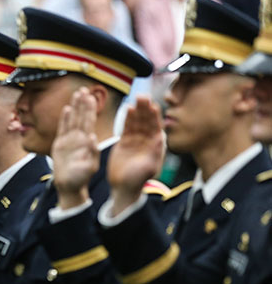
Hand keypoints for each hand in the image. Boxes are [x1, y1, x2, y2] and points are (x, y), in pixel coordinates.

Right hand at [51, 87, 98, 208]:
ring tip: (76, 93)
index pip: (88, 121)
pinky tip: (66, 109)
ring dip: (75, 107)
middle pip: (81, 117)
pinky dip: (64, 118)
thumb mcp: (89, 167)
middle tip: (84, 88)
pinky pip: (62, 129)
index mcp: (87, 142)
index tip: (90, 96)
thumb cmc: (81, 179)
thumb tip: (91, 137)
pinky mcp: (60, 145)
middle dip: (83, 103)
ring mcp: (70, 140)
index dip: (89, 108)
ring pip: (72, 120)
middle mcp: (79, 138)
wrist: (69, 186)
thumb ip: (91, 153)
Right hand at [108, 97, 163, 214]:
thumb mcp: (148, 167)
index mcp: (155, 146)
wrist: (123, 187)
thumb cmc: (137, 180)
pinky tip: (128, 108)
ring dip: (137, 110)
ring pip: (137, 122)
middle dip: (145, 109)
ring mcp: (136, 140)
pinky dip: (128, 118)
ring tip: (136, 98)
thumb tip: (161, 137)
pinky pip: (127, 127)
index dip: (154, 116)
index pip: (155, 127)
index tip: (152, 105)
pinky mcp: (125, 142)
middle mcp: (147, 141)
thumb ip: (155, 152)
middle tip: (143, 96)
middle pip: (146, 121)